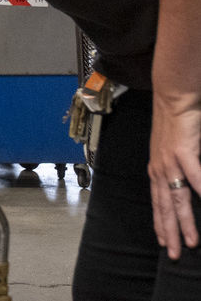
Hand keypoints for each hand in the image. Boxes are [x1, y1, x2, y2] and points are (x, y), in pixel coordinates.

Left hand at [149, 90, 200, 258]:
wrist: (174, 99)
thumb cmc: (176, 124)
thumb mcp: (174, 151)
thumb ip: (180, 171)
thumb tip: (187, 186)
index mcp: (157, 170)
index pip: (157, 203)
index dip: (160, 224)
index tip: (162, 242)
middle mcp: (159, 169)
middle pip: (164, 207)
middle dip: (169, 232)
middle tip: (173, 254)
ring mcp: (170, 162)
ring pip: (178, 199)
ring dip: (185, 222)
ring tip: (192, 242)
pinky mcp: (184, 152)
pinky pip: (196, 178)